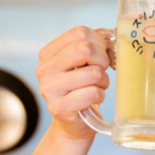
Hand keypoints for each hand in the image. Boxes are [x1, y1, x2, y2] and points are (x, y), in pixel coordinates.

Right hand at [34, 26, 113, 140]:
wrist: (77, 122)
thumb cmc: (83, 89)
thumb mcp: (85, 62)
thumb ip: (94, 44)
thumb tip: (110, 34)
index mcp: (49, 53)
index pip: (80, 32)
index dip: (99, 42)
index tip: (103, 54)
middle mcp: (44, 69)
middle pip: (85, 49)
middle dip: (102, 60)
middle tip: (102, 71)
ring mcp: (49, 89)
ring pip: (93, 73)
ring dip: (103, 81)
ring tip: (97, 87)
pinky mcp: (58, 107)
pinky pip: (92, 93)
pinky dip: (100, 95)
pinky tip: (93, 99)